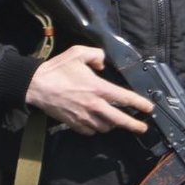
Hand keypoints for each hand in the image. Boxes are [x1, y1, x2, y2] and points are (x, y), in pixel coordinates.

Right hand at [25, 45, 151, 133]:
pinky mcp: (73, 123)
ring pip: (105, 127)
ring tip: (115, 122)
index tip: (149, 108)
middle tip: (143, 128)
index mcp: (99, 88)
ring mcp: (84, 116)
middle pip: (120, 120)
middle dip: (134, 125)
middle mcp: (95, 105)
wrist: (34, 85)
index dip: (141, 104)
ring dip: (111, 125)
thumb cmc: (56, 69)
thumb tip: (103, 63)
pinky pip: (89, 131)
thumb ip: (96, 54)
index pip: (126, 98)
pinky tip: (95, 124)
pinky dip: (94, 129)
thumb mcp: (78, 53)